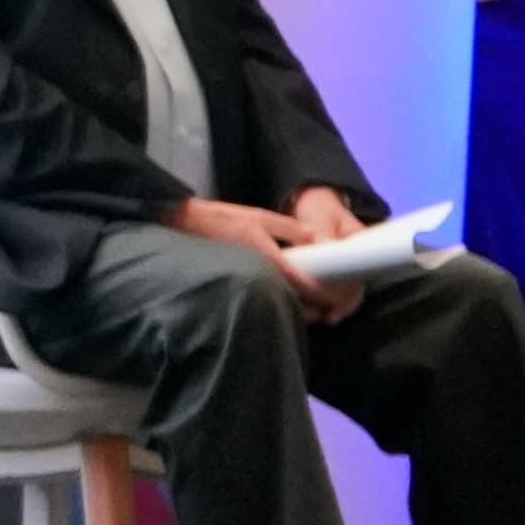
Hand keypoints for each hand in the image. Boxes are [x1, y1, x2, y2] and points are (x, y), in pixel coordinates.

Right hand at [163, 194, 361, 323]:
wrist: (184, 225)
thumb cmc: (221, 219)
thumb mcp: (259, 216)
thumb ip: (289, 228)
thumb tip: (315, 237)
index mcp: (270, 258)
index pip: (305, 284)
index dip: (326, 294)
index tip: (341, 298)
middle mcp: (262, 274)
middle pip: (296, 300)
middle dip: (317, 306)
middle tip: (334, 308)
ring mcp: (250, 280)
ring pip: (282, 302)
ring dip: (301, 308)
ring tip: (317, 308)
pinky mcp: (241, 282)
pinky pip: (268, 296)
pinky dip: (283, 301)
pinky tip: (289, 298)